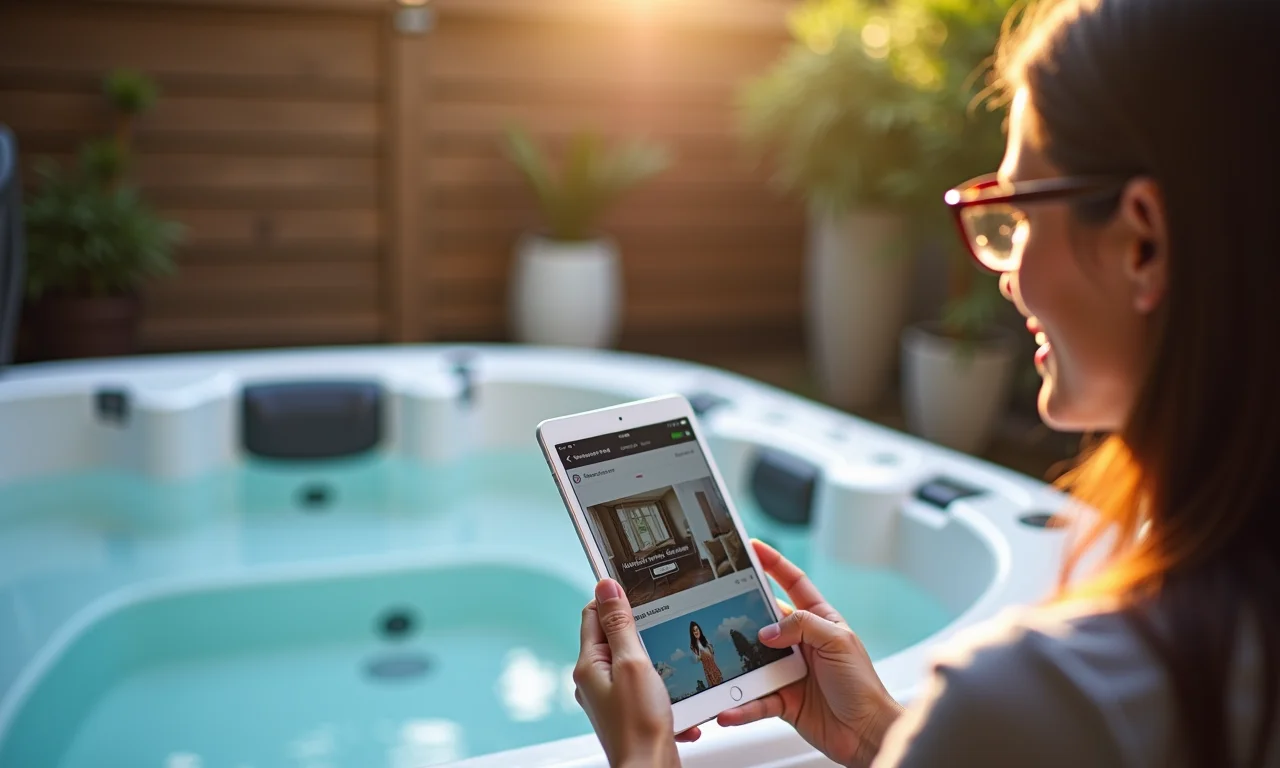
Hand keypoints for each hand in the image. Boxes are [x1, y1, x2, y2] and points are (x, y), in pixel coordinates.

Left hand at [575, 579, 693, 767]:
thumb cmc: (639, 726)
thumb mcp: (632, 663)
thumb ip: (619, 624)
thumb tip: (606, 587)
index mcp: (589, 664)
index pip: (593, 615)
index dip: (614, 600)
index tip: (636, 591)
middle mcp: (594, 680)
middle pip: (614, 637)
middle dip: (641, 631)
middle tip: (661, 630)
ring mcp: (610, 697)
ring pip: (633, 661)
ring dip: (655, 661)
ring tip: (671, 668)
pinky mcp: (628, 711)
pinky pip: (645, 686)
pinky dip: (662, 687)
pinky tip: (674, 695)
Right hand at [717, 541, 903, 767]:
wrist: (866, 732)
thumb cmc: (862, 685)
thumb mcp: (838, 642)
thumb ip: (803, 627)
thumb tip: (768, 630)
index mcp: (819, 620)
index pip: (793, 583)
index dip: (773, 563)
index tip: (752, 547)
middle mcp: (801, 643)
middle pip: (764, 620)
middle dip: (741, 613)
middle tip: (716, 605)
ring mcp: (788, 671)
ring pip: (753, 662)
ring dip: (735, 666)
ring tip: (716, 666)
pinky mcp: (782, 700)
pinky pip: (755, 701)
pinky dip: (740, 707)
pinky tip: (729, 710)